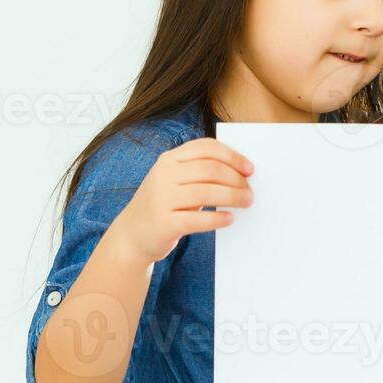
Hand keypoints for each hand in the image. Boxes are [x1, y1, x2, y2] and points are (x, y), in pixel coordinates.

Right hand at [110, 138, 253, 264]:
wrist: (132, 234)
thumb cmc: (166, 204)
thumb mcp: (177, 181)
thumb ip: (201, 173)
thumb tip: (244, 174)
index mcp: (169, 160)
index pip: (206, 148)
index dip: (232, 156)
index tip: (250, 169)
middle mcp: (163, 175)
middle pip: (209, 170)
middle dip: (236, 179)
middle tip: (250, 191)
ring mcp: (161, 199)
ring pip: (205, 192)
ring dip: (232, 197)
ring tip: (247, 202)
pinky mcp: (163, 223)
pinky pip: (196, 219)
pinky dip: (217, 218)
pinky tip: (229, 219)